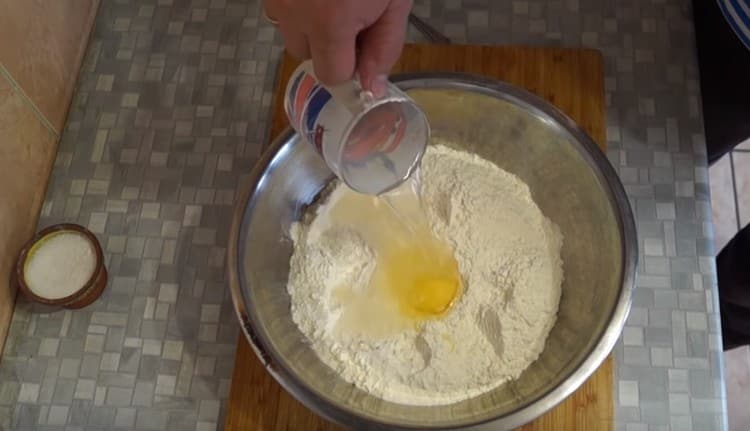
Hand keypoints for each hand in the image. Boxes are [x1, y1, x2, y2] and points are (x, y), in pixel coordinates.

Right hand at [264, 0, 411, 96]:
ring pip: (289, 32)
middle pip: (307, 56)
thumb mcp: (395, 0)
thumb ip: (384, 47)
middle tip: (351, 14)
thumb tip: (372, 88)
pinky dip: (297, 5)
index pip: (332, 75)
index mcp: (330, 20)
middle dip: (328, 45)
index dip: (350, 65)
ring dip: (309, 26)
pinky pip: (279, 9)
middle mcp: (295, 12)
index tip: (363, 45)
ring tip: (332, 0)